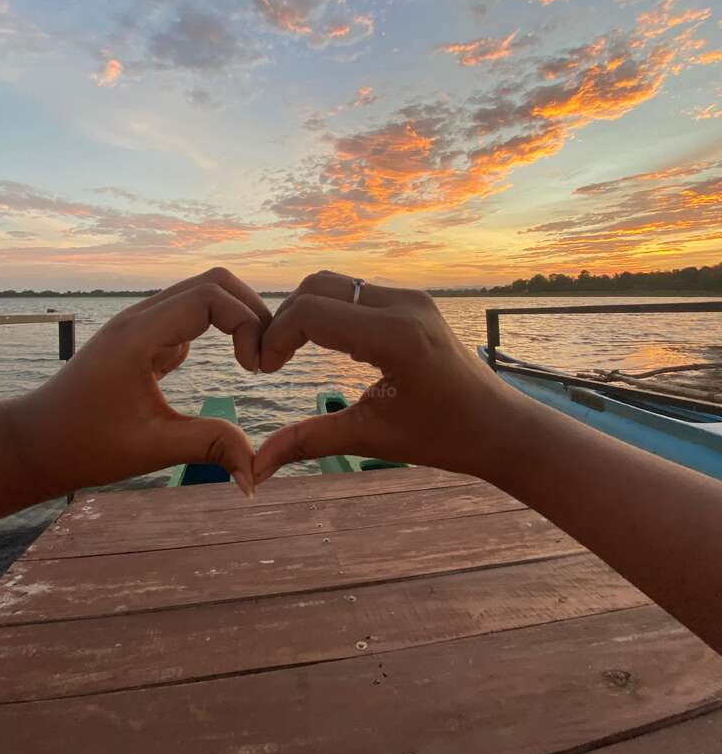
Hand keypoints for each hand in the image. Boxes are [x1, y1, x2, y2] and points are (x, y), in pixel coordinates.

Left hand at [10, 268, 269, 497]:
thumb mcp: (150, 449)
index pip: (209, 296)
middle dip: (251, 311)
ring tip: (253, 360)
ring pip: (203, 293)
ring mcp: (142, 325)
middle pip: (212, 281)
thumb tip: (256, 471)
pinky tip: (232, 362)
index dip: (245, 324)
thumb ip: (209, 447)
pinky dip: (221, 329)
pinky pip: (192, 316)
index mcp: (138, 336)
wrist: (34, 442)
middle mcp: (140, 319)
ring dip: (237, 317)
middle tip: (264, 358)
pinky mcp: (145, 339)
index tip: (253, 369)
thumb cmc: (82, 445)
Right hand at [255, 271, 517, 483]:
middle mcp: (403, 304)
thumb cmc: (443, 437)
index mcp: (395, 336)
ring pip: (334, 284)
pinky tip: (323, 346)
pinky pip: (355, 292)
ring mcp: (410, 297)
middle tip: (271, 362)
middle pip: (316, 287)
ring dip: (305, 313)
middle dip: (284, 320)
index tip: (265, 371)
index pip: (311, 313)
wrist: (499, 425)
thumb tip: (255, 469)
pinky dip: (329, 312)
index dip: (275, 338)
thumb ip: (308, 441)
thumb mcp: (371, 437)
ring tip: (291, 353)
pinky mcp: (412, 301)